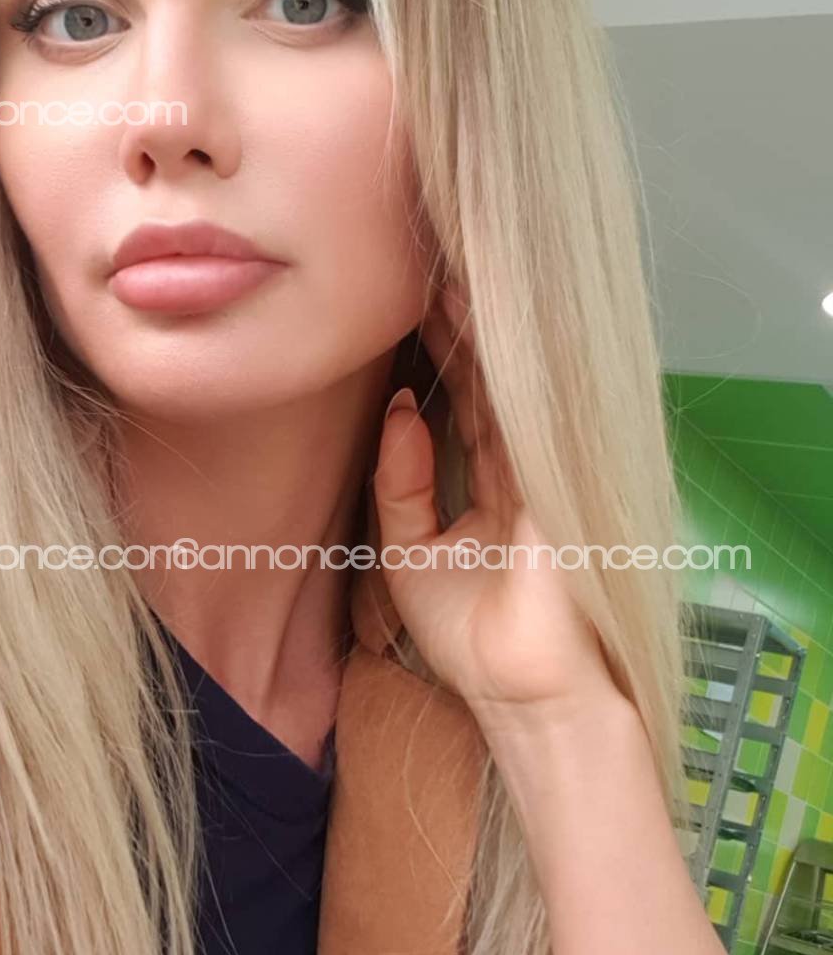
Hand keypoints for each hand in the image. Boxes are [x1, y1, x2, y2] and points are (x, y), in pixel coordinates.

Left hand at [372, 290, 618, 727]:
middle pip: (489, 380)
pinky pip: (524, 411)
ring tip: (443, 273)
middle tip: (425, 264)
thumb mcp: (409, 552)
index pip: (465, 404)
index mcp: (492, 486)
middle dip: (458, 326)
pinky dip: (501, 367)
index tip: (407, 303)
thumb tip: (400, 408)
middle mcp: (520, 469)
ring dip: (478, 330)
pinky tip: (478, 324)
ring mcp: (542, 470)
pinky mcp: (554, 479)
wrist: (522, 690)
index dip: (440, 355)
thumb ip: (400, 482)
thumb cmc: (470, 638)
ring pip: (509, 384)